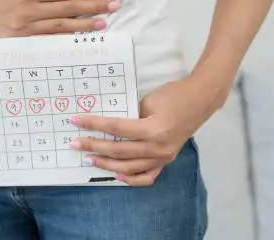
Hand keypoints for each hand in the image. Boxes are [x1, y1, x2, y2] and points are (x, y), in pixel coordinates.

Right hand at [0, 0, 118, 37]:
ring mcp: (22, 29)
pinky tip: (75, 41)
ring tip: (101, 25)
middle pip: (67, 10)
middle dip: (93, 8)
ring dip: (83, 26)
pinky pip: (43, 42)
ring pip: (59, 28)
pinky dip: (61, 41)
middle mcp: (28, 11)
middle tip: (113, 7)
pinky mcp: (15, 41)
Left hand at [69, 75, 225, 185]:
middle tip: (74, 144)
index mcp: (154, 130)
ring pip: (129, 167)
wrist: (199, 101)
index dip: (94, 124)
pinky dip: (130, 178)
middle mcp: (159, 147)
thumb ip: (129, 116)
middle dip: (94, 146)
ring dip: (106, 164)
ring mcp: (164, 157)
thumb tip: (105, 125)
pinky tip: (115, 174)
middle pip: (119, 150)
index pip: (116, 128)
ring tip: (89, 159)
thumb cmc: (173, 95)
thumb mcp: (148, 101)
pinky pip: (147, 176)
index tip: (76, 121)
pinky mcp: (166, 160)